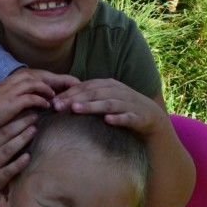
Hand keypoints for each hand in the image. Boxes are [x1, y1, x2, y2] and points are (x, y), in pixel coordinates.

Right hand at [0, 69, 78, 131]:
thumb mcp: (2, 98)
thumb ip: (15, 96)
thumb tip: (29, 101)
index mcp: (11, 80)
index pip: (35, 74)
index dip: (50, 77)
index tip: (64, 81)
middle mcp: (13, 81)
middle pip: (40, 75)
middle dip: (56, 79)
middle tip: (72, 84)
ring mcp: (13, 90)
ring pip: (37, 83)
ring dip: (49, 89)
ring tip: (57, 96)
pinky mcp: (13, 101)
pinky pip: (32, 98)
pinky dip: (41, 100)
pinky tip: (47, 105)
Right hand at [0, 112, 37, 200]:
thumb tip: (14, 121)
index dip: (13, 117)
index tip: (26, 109)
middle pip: (3, 134)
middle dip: (20, 124)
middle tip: (34, 116)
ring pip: (6, 150)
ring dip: (21, 139)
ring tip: (34, 130)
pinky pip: (7, 171)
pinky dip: (18, 163)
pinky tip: (28, 157)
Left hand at [51, 79, 169, 136]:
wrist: (153, 117)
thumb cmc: (123, 108)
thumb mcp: (106, 99)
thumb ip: (88, 97)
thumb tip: (62, 101)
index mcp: (108, 85)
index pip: (85, 86)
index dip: (69, 93)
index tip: (53, 101)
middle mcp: (118, 91)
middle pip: (94, 93)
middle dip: (75, 99)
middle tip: (58, 106)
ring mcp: (129, 103)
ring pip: (108, 103)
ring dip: (92, 106)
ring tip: (76, 109)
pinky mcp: (139, 117)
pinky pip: (127, 117)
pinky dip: (118, 118)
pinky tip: (108, 121)